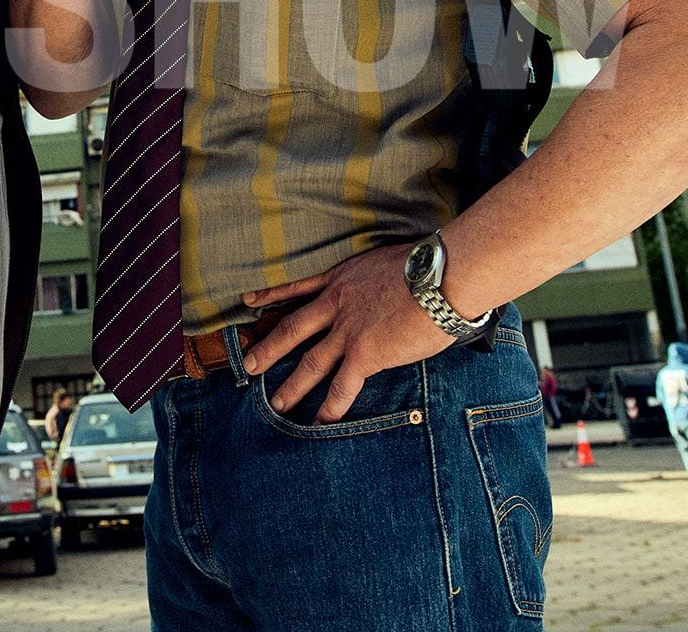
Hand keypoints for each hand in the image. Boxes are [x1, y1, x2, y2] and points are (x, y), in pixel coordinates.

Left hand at [239, 244, 457, 424]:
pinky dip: (329, 408)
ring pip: (310, 362)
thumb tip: (380, 293)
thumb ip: (371, 283)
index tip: (248, 301)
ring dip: (291, 386)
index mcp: (341, 280)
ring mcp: (348, 331)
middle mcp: (336, 305)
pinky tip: (319, 422)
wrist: (439, 277)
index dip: (271, 297)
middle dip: (268, 349)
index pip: (297, 289)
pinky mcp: (366, 354)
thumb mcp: (384, 264)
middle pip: (292, 330)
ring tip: (275, 404)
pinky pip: (342, 386)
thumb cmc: (425, 267)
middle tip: (248, 366)